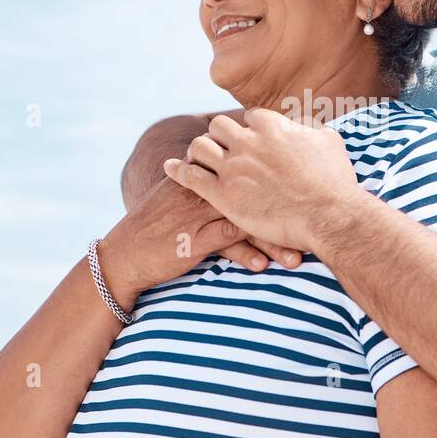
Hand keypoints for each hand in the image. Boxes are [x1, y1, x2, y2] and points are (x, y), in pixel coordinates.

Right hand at [99, 177, 300, 308]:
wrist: (124, 253)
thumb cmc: (163, 228)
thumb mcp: (191, 202)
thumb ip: (219, 192)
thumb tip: (258, 192)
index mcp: (206, 172)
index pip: (249, 171)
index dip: (280, 187)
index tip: (308, 199)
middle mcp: (205, 187)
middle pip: (256, 193)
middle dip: (287, 213)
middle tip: (312, 229)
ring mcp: (199, 211)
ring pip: (246, 218)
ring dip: (274, 239)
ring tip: (297, 258)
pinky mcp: (192, 237)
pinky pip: (227, 241)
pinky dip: (248, 253)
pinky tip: (264, 266)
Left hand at [162, 108, 360, 251]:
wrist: (329, 216)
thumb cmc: (334, 183)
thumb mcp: (330, 144)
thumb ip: (315, 130)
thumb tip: (313, 127)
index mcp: (271, 126)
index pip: (249, 118)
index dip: (250, 130)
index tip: (252, 141)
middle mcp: (247, 141)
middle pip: (218, 127)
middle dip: (220, 137)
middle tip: (222, 149)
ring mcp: (232, 167)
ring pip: (200, 147)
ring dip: (198, 151)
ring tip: (198, 160)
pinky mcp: (222, 194)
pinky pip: (189, 175)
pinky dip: (177, 169)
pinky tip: (170, 168)